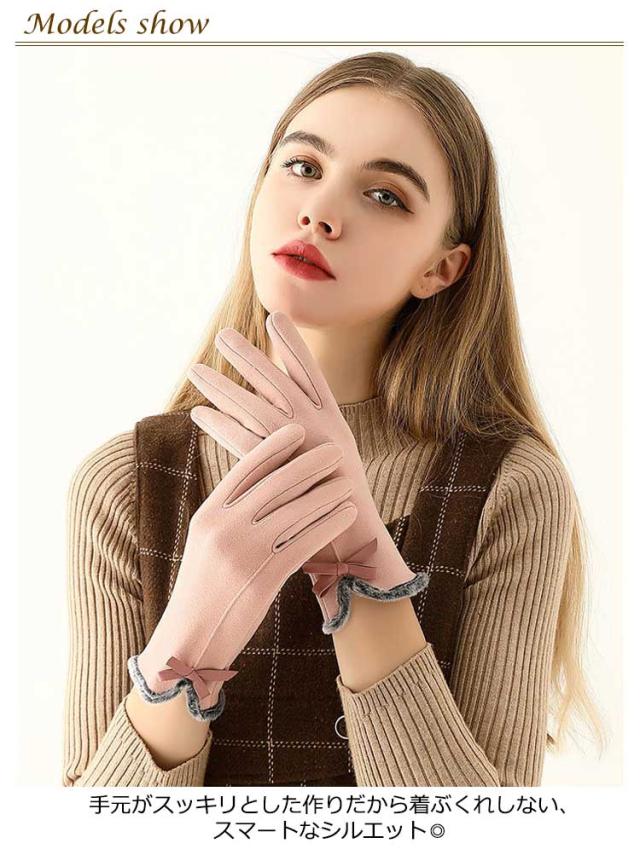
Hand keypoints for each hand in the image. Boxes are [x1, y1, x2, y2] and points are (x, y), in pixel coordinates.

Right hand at [128, 423, 356, 719]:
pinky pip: (305, 542)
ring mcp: (244, 552)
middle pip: (275, 484)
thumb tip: (260, 484)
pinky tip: (346, 513)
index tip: (298, 430)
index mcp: (207, 514)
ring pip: (296, 511)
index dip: (274, 446)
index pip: (245, 469)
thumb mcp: (204, 543)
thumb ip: (228, 514)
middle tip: (334, 450)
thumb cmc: (201, 590)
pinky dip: (329, 524)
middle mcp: (224, 528)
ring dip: (327, 492)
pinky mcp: (264, 578)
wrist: (190, 640)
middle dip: (309, 463)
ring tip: (348, 479)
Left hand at [186, 311, 428, 633]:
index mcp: (335, 423)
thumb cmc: (339, 505)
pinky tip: (199, 414)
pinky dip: (221, 427)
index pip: (311, 376)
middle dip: (250, 358)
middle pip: (279, 384)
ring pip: (258, 409)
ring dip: (225, 387)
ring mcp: (304, 452)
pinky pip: (246, 444)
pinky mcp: (286, 475)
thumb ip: (307, 439)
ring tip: (197, 370)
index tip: (276, 319)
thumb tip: (283, 420)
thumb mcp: (330, 463)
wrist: (352, 546)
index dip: (293, 347)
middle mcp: (321, 430)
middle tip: (223, 336)